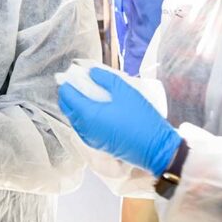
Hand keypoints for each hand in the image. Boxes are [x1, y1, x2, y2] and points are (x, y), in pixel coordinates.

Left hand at [58, 66, 180, 174]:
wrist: (155, 149)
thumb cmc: (141, 118)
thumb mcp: (125, 91)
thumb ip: (105, 78)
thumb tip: (91, 72)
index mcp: (87, 114)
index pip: (66, 95)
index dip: (68, 83)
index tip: (74, 74)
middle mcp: (83, 128)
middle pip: (66, 107)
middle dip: (69, 93)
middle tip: (80, 82)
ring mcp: (89, 138)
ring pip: (74, 118)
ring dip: (76, 105)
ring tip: (89, 94)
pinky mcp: (97, 144)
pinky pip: (82, 127)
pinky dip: (83, 116)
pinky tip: (96, 109)